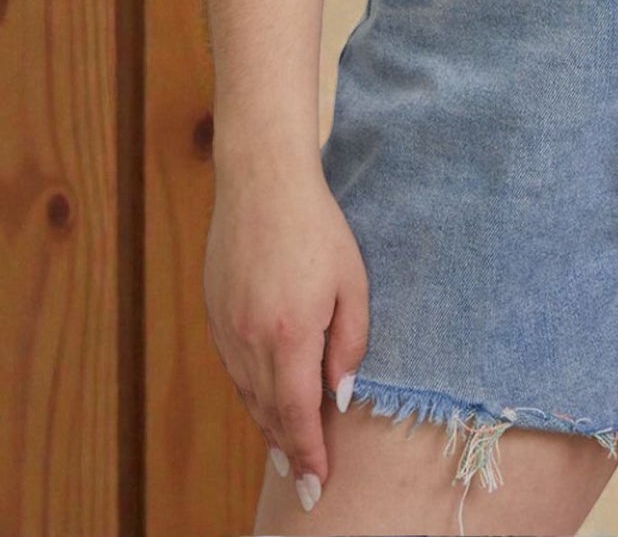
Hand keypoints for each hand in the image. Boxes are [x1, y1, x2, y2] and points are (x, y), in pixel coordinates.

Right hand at [203, 156, 368, 513]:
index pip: (299, 413)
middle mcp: (251, 340)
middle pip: (270, 412)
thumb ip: (349, 342)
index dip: (309, 453)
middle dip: (288, 452)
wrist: (261, 182)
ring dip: (268, 426)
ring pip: (248, 394)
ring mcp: (227, 329)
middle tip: (303, 485)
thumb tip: (340, 394)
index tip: (317, 485)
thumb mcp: (351, 282)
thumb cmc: (318, 226)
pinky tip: (264, 400)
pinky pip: (234, 368)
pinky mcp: (215, 314)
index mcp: (290, 334)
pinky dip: (251, 392)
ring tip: (286, 452)